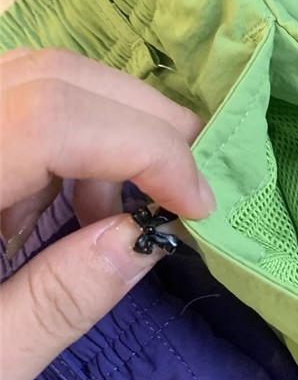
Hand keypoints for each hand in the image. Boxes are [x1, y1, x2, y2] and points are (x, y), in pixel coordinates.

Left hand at [0, 48, 215, 379]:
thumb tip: (145, 237)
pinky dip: (63, 147)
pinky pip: (9, 111)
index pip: (47, 120)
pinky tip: (67, 211)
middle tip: (190, 184)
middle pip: (44, 76)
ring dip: (103, 130)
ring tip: (123, 211)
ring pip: (29, 80)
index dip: (141, 147)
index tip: (197, 207)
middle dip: (137, 119)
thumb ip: (55, 304)